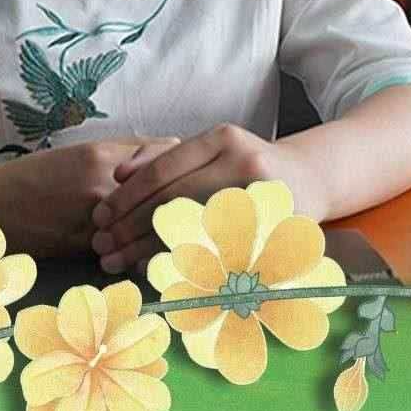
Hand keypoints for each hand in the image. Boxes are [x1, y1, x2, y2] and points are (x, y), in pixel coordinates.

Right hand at [0, 136, 179, 258]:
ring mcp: (96, 216)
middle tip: (206, 204)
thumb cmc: (35, 177)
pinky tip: (156, 251)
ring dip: (171, 224)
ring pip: (153, 219)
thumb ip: (123, 155)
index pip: (167, 154)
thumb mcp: (80, 154)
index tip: (194, 174)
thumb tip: (168, 156)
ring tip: (189, 229)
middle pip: (168, 186)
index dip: (185, 166)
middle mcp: (104, 182)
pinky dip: (145, 248)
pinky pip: (131, 247)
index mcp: (104, 153)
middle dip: (188, 196)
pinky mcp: (87, 244)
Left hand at [90, 123, 274, 270]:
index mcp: (223, 139)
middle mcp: (245, 164)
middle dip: (128, 228)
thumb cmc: (246, 166)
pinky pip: (216, 254)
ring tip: (116, 262)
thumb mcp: (211, 148)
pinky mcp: (272, 232)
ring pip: (190, 232)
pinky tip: (154, 272)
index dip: (125, 198)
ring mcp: (262, 200)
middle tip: (101, 246)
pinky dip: (182, 264)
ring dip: (145, 250)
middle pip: (171, 202)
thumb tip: (118, 175)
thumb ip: (162, 157)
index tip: (99, 218)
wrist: (311, 179)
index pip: (161, 172)